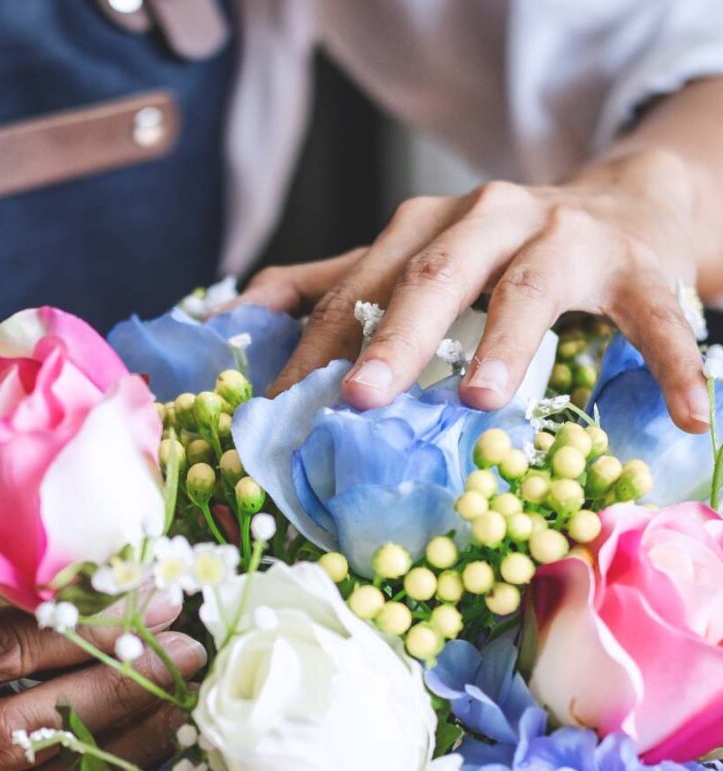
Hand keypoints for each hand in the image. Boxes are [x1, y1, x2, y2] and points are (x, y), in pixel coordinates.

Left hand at [246, 149, 708, 432]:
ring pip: (530, 285)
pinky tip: (688, 414)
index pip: (360, 286)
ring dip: (506, 343)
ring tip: (481, 399)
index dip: (318, 345)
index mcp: (426, 226)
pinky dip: (670, 361)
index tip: (281, 408)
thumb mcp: (414, 257)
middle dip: (394, 335)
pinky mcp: (637, 266)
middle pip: (433, 274)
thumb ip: (335, 281)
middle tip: (360, 398)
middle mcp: (489, 218)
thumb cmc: (499, 251)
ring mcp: (566, 236)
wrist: (619, 204)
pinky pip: (654, 316)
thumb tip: (243, 310)